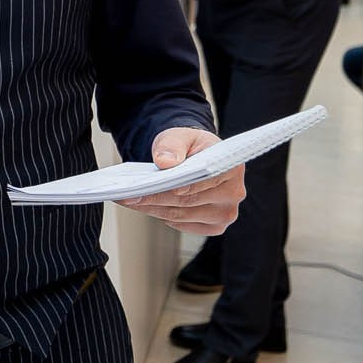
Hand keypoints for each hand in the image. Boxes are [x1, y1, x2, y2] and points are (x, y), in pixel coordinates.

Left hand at [117, 127, 243, 235]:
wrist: (196, 157)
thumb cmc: (191, 147)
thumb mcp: (180, 136)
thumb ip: (172, 145)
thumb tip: (165, 162)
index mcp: (231, 167)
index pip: (200, 181)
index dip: (174, 187)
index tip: (149, 188)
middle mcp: (234, 193)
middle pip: (188, 201)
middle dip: (155, 198)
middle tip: (129, 195)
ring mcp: (225, 213)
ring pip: (183, 216)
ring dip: (155, 209)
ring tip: (132, 201)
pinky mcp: (215, 226)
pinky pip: (185, 226)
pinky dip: (164, 217)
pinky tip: (149, 207)